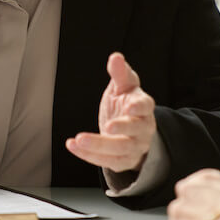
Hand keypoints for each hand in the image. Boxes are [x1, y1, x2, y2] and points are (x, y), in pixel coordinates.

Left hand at [66, 52, 155, 172]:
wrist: (129, 129)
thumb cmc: (126, 103)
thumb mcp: (123, 86)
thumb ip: (120, 73)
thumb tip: (116, 57)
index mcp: (144, 108)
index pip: (146, 106)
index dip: (139, 107)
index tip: (130, 106)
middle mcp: (143, 129)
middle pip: (135, 131)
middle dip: (122, 128)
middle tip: (107, 126)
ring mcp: (135, 147)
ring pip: (120, 150)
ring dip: (98, 145)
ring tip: (79, 139)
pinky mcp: (123, 161)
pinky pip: (107, 162)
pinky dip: (88, 155)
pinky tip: (73, 146)